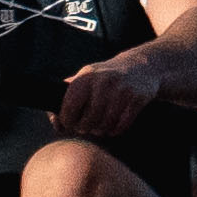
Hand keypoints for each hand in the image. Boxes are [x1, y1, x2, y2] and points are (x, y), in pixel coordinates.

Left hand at [46, 46, 170, 141]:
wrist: (141, 66)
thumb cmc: (106, 76)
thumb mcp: (86, 77)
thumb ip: (68, 95)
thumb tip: (55, 121)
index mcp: (87, 76)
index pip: (70, 106)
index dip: (67, 120)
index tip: (68, 124)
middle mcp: (103, 82)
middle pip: (88, 119)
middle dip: (84, 128)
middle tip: (85, 128)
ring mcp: (121, 90)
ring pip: (105, 124)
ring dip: (100, 131)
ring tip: (99, 127)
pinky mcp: (137, 99)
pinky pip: (122, 125)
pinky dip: (115, 130)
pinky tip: (113, 126)